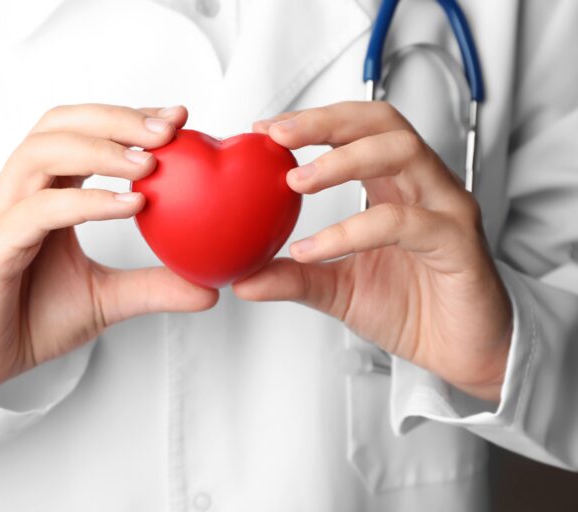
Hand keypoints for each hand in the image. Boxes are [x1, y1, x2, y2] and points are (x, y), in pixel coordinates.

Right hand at [0, 104, 217, 394]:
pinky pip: (40, 210)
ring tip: (150, 164)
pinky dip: (88, 201)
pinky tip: (131, 205)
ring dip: (101, 150)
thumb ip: (154, 285)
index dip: (128, 118)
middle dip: (117, 119)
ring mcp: (3, 214)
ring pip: (43, 153)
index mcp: (45, 191)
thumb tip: (209, 289)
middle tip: (169, 129)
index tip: (178, 119)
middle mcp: (20, 191)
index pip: (83, 132)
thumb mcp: (109, 298)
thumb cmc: (34, 318)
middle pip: (61, 125)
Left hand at [234, 102, 511, 401]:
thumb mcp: (338, 290)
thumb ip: (295, 278)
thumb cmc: (410, 310)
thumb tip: (241, 279)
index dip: (313, 121)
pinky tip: (312, 248)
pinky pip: (405, 223)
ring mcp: (446, 209)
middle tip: (276, 135)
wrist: (462, 354)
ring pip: (402, 154)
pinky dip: (353, 230)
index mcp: (396, 187)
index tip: (263, 130)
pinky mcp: (459, 243)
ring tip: (296, 183)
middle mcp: (424, 186)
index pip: (358, 130)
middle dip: (326, 122)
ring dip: (343, 160)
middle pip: (382, 125)